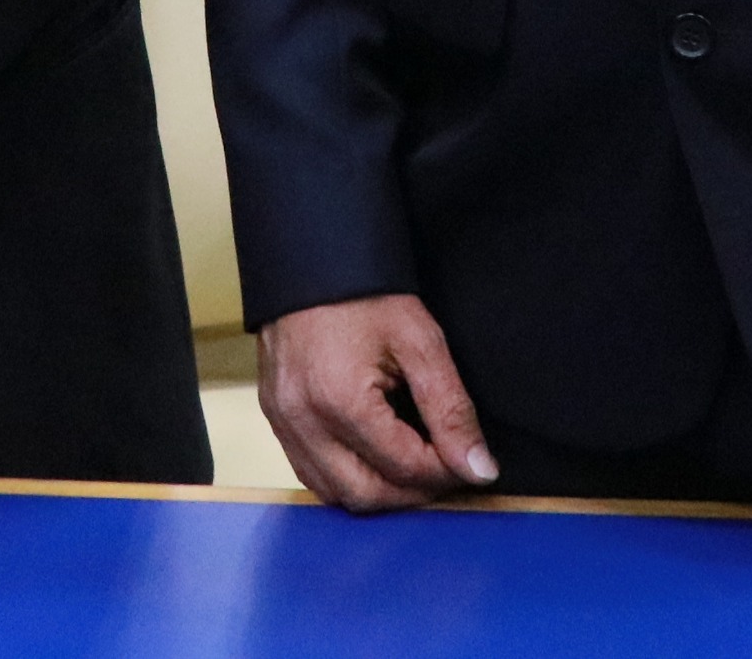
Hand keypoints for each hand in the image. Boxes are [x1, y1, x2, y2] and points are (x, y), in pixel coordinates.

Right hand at [256, 295, 498, 509]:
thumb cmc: (364, 291)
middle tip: (445, 471)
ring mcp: (281, 421)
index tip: (470, 462)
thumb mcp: (420, 341)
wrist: (311, 257)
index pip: (404, 467)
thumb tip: (478, 467)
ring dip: (378, 491)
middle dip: (413, 493)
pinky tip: (373, 459)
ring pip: (334, 493)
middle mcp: (302, 420)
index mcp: (340, 399)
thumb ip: (451, 409)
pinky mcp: (273, 417)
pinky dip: (345, 478)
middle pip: (367, 495)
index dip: (447, 471)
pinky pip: (309, 472)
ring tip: (412, 467)